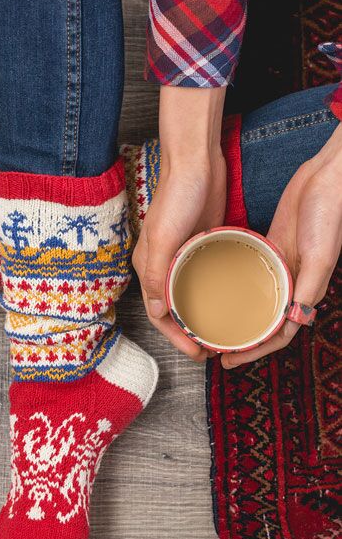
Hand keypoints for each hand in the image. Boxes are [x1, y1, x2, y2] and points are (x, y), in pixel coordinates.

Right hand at [133, 86, 226, 361]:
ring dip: (199, 318)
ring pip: (188, 297)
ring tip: (217, 334)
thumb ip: (157, 273)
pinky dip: (211, 296)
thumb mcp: (163, 236)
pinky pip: (203, 279)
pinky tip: (225, 305)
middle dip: (187, 334)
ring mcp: (182, 257)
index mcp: (148, 266)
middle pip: (173, 310)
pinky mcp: (200, 246)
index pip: (158, 314)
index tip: (195, 352)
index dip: (175, 337)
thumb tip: (157, 312)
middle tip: (209, 351)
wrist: (196, 162)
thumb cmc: (176, 195)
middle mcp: (162, 265)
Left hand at [222, 122, 341, 368]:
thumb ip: (308, 289)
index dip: (255, 351)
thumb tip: (293, 323)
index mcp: (305, 291)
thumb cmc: (328, 215)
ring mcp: (280, 265)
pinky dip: (235, 282)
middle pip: (263, 321)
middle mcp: (292, 283)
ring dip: (237, 314)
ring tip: (211, 323)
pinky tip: (216, 286)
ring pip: (256, 299)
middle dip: (241, 338)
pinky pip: (250, 271)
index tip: (230, 360)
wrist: (326, 177)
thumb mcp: (319, 256)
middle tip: (214, 349)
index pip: (278, 334)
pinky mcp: (271, 246)